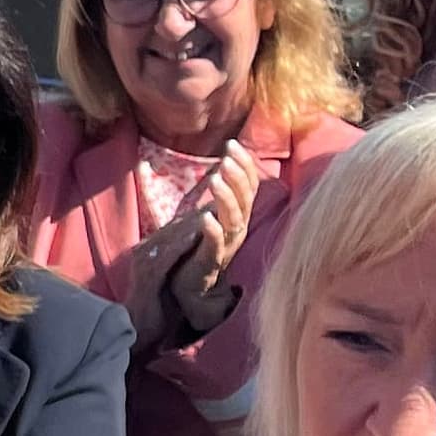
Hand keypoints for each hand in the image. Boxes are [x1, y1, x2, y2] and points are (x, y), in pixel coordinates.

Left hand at [139, 143, 260, 344]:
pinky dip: (213, 232)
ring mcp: (225, 249)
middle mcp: (237, 232)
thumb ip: (219, 195)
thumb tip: (223, 163)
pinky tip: (206, 218)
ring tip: (216, 179)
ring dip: (226, 199)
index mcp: (237, 218)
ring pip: (234, 221)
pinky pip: (215, 247)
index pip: (249, 187)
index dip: (244, 165)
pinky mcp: (209, 265)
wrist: (187, 291)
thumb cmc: (196, 249)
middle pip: (245, 201)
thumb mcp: (209, 216)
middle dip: (238, 176)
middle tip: (227, 157)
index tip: (232, 144)